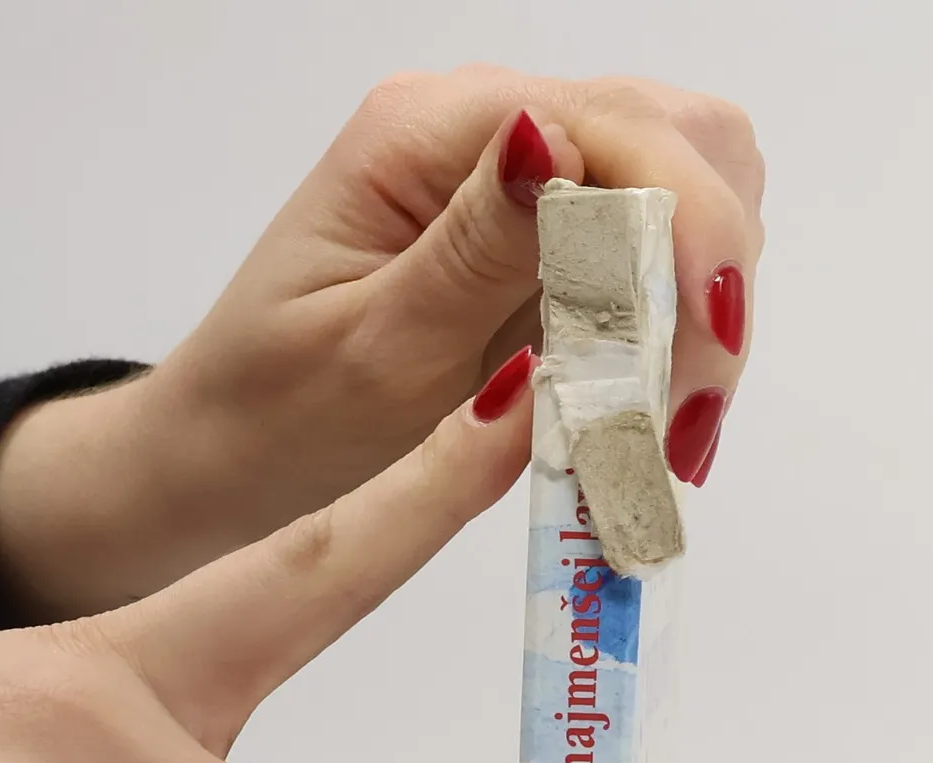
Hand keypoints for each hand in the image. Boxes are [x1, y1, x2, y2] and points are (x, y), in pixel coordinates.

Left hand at [0, 67, 764, 618]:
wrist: (222, 462)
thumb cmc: (276, 420)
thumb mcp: (372, 350)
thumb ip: (475, 252)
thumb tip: (556, 141)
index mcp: (427, 134)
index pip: (616, 129)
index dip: (689, 232)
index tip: (703, 359)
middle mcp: (484, 132)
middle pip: (678, 142)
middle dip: (710, 273)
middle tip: (684, 414)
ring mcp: (519, 185)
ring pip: (683, 195)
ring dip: (700, 306)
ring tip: (665, 421)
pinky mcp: (537, 245)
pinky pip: (647, 258)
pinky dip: (672, 328)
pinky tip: (645, 406)